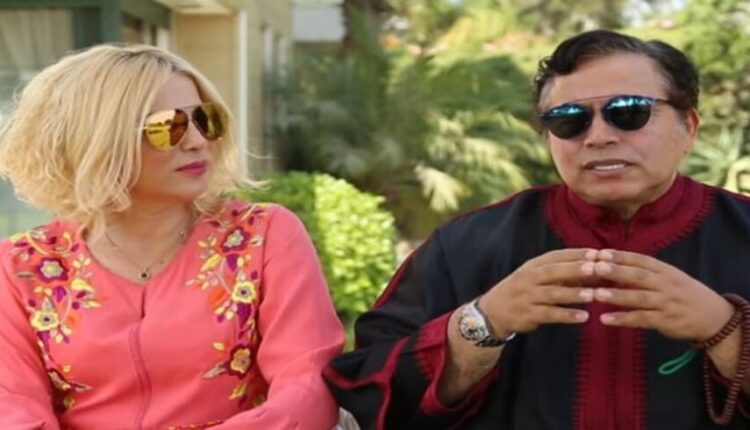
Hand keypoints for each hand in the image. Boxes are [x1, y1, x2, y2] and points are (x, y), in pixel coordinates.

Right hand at [480, 248, 598, 335]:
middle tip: (595, 268)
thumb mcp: (536, 277)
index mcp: (533, 266)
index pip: (555, 256)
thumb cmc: (522, 291)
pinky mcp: (528, 314)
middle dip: (574, 269)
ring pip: (552, 294)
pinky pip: (549, 314)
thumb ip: (562, 274)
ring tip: (593, 295)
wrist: (492, 311)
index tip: (596, 253)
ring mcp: (527, 297)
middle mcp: (529, 278)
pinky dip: (566, 316)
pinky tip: (583, 317)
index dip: (576, 254)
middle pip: (553, 271)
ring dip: (573, 294)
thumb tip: (594, 270)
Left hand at [591, 249, 734, 341]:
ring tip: (596, 294)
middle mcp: (665, 284)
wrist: (713, 317)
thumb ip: (646, 271)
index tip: (600, 252)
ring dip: (616, 295)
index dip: (621, 256)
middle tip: (595, 267)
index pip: (641, 260)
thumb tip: (614, 262)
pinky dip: (622, 319)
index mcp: (665, 270)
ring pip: (638, 298)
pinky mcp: (665, 321)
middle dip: (616, 271)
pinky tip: (604, 319)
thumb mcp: (669, 277)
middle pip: (638, 276)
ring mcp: (665, 303)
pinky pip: (641, 319)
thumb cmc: (683, 293)